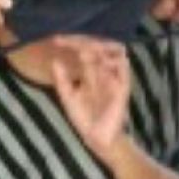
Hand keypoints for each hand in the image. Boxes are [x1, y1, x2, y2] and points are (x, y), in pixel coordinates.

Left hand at [50, 36, 130, 160]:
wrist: (98, 138)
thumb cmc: (84, 118)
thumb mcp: (68, 97)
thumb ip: (62, 80)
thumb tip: (55, 61)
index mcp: (90, 73)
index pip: (84, 52)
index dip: (72, 44)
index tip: (57, 39)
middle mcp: (103, 72)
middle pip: (98, 49)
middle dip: (85, 42)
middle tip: (70, 39)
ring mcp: (113, 78)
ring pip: (114, 54)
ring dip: (102, 49)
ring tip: (86, 49)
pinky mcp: (122, 88)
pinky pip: (124, 70)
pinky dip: (117, 62)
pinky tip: (104, 60)